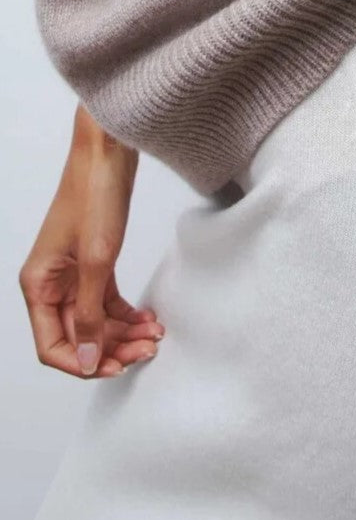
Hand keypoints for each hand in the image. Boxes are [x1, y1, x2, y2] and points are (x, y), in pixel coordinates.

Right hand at [19, 108, 165, 378]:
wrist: (109, 152)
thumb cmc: (95, 195)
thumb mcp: (96, 261)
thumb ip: (89, 315)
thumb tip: (86, 361)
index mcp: (38, 285)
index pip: (52, 345)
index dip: (82, 363)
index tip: (115, 367)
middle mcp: (51, 283)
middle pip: (77, 335)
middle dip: (112, 348)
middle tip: (146, 351)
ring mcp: (72, 273)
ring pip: (95, 320)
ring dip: (123, 332)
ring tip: (155, 336)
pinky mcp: (94, 261)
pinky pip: (106, 300)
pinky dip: (126, 313)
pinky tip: (148, 320)